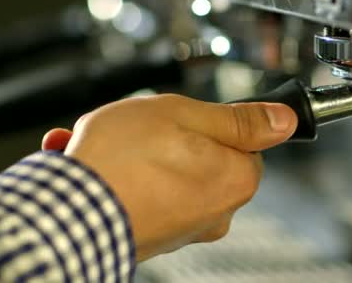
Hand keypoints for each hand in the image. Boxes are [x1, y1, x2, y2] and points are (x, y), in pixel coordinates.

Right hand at [42, 94, 296, 259]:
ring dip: (137, 155)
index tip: (183, 119)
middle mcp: (217, 212)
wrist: (65, 213)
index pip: (244, 141)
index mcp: (237, 179)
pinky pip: (145, 195)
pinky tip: (94, 163)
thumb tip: (285, 119)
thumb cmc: (123, 161)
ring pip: (169, 173)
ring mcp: (185, 228)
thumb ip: (239, 118)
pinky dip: (124, 177)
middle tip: (136, 126)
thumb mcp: (185, 115)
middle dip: (168, 137)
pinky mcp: (155, 236)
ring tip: (103, 143)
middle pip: (203, 157)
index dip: (209, 123)